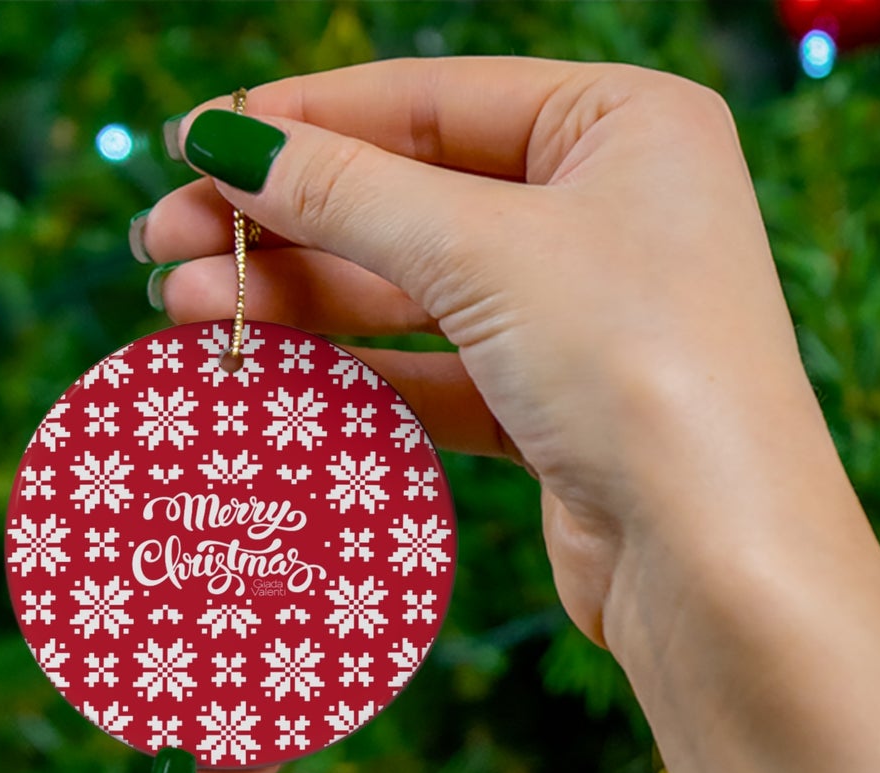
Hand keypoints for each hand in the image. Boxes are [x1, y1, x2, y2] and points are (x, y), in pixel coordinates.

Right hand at [139, 56, 832, 656]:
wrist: (717, 564)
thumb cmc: (637, 368)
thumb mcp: (484, 252)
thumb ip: (347, 193)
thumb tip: (225, 141)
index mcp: (625, 125)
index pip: (432, 101)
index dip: (303, 121)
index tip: (191, 143)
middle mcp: (612, 212)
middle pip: (413, 198)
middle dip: (285, 223)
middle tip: (162, 244)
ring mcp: (586, 317)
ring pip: (416, 293)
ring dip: (301, 302)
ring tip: (185, 312)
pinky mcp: (559, 412)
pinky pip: (438, 374)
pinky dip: (356, 375)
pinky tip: (269, 374)